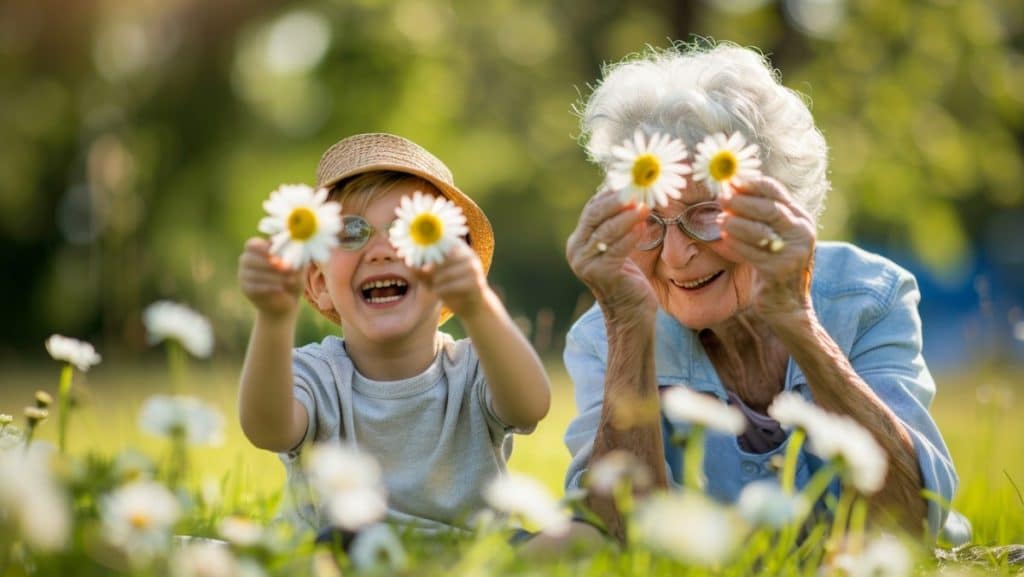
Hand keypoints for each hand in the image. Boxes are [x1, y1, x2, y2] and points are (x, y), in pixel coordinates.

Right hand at [238, 237, 306, 318]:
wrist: (287, 300)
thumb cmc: (292, 277)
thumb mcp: (297, 267)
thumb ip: (295, 258)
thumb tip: (292, 251)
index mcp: (257, 249)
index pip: (252, 245)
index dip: (262, 248)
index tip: (275, 253)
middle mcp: (246, 260)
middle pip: (249, 258)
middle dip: (269, 264)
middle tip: (285, 268)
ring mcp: (243, 275)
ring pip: (254, 274)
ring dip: (273, 277)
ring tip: (290, 281)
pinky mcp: (246, 289)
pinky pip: (254, 287)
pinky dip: (269, 287)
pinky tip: (281, 288)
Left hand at [417, 241, 488, 318]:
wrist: (471, 305)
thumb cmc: (450, 287)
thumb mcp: (433, 278)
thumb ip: (421, 271)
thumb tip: (406, 265)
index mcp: (459, 248)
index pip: (444, 241)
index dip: (430, 245)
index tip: (419, 254)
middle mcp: (468, 255)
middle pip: (447, 255)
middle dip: (433, 264)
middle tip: (423, 271)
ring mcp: (474, 268)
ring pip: (450, 271)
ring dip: (438, 279)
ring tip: (432, 284)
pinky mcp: (476, 282)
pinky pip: (456, 284)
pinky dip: (444, 289)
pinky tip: (438, 292)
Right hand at [566, 186, 656, 323]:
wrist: (629, 314)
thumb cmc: (627, 278)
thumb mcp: (617, 247)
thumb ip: (617, 225)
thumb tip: (629, 193)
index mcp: (578, 241)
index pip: (591, 209)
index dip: (611, 195)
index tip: (631, 184)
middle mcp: (576, 251)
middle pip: (594, 216)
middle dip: (617, 202)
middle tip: (637, 192)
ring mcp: (585, 263)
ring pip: (606, 231)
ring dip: (627, 217)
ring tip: (645, 207)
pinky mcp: (600, 273)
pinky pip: (617, 248)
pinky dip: (631, 236)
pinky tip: (644, 228)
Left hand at [717, 177, 815, 319]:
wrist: (787, 306)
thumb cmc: (773, 267)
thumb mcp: (772, 237)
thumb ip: (756, 217)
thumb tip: (728, 192)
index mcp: (800, 219)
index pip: (777, 192)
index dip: (752, 184)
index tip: (731, 181)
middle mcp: (802, 232)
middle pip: (770, 208)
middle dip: (742, 202)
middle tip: (721, 199)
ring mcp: (794, 251)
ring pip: (760, 230)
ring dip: (735, 223)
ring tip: (718, 221)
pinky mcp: (781, 269)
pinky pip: (752, 252)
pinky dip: (734, 245)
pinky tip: (721, 240)